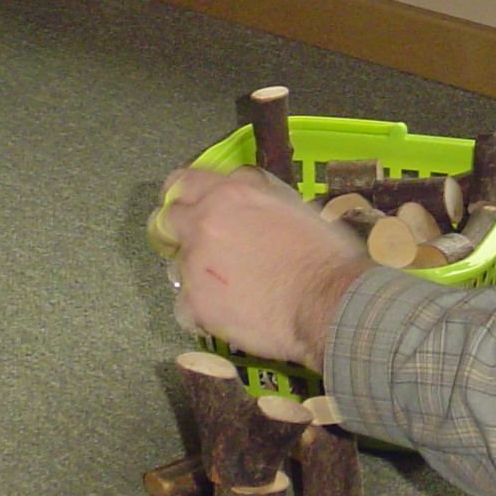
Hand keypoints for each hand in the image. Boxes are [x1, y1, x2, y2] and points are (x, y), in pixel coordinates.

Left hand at [157, 166, 369, 369]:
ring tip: (227, 287)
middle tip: (200, 245)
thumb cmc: (324, 254)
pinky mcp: (196, 305)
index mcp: (229, 196)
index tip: (185, 203)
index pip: (182, 181)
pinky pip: (185, 306)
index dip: (182, 193)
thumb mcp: (293, 204)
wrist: (329, 303)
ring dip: (195, 273)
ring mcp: (195, 267)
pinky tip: (227, 313)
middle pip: (166, 221)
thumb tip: (240, 183)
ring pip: (177, 266)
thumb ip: (257, 192)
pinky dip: (201, 311)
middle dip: (178, 231)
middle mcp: (204, 226)